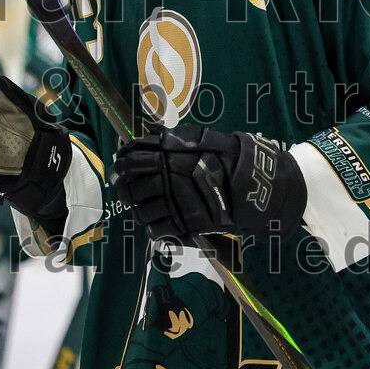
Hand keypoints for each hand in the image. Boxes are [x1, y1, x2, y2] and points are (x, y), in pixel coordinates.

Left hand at [110, 125, 306, 243]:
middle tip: (124, 188)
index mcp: (167, 157)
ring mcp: (175, 205)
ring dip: (138, 208)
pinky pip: (157, 230)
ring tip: (141, 205)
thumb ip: (166, 139)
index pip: (132, 161)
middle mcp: (167, 181)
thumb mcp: (194, 138)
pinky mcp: (185, 225)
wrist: (251, 181)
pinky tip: (155, 219)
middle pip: (132, 188)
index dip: (121, 166)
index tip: (119, 167)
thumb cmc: (223, 154)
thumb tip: (140, 139)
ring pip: (142, 211)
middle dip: (125, 189)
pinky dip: (153, 226)